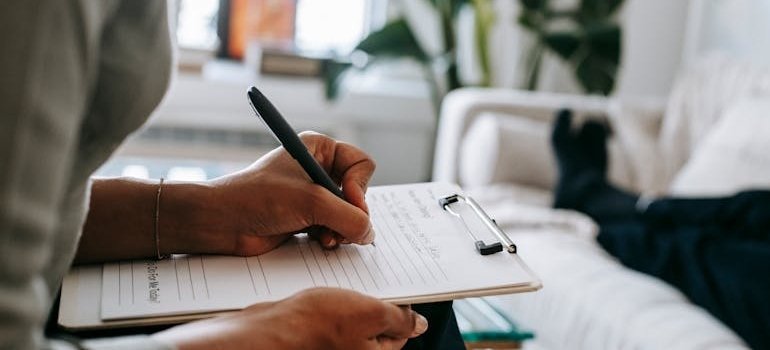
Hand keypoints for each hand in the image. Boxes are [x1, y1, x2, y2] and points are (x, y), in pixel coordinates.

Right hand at [152, 288, 427, 349]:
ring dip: (351, 300)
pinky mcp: (313, 340)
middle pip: (375, 326)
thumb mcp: (369, 314)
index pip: (401, 332)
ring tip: (342, 284)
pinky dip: (331, 304)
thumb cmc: (313, 325)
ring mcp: (332, 349)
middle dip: (373, 301)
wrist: (263, 333)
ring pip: (352, 321)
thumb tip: (420, 325)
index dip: (400, 304)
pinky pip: (331, 320)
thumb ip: (399, 319)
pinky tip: (324, 293)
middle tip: (368, 279)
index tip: (397, 284)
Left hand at [193, 132, 375, 255]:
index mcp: (319, 148)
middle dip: (351, 213)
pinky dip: (332, 236)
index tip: (349, 202)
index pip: (362, 164)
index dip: (360, 186)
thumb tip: (369, 234)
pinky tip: (319, 241)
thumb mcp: (311, 202)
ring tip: (327, 238)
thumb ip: (349, 217)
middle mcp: (319, 168)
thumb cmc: (258, 198)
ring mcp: (313, 195)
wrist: (222, 222)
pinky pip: (335, 227)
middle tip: (340, 227)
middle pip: (358, 192)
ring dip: (342, 228)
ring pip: (348, 213)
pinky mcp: (307, 217)